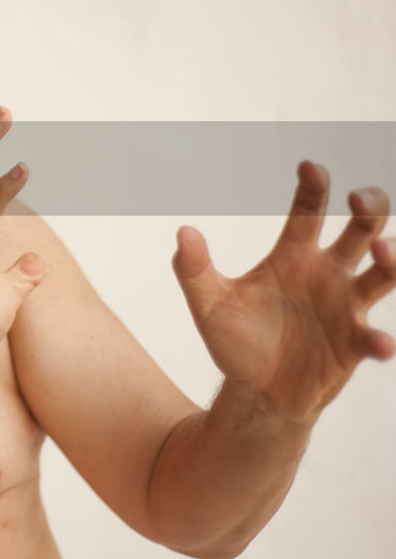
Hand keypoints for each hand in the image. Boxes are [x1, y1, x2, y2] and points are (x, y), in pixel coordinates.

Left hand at [173, 161, 395, 421]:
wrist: (254, 392)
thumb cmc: (235, 341)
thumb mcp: (207, 305)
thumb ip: (192, 269)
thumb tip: (183, 231)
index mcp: (292, 257)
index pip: (307, 212)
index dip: (312, 187)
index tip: (309, 166)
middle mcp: (327, 274)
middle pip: (361, 230)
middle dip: (370, 209)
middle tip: (360, 200)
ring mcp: (346, 307)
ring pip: (383, 274)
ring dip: (391, 260)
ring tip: (383, 251)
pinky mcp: (355, 344)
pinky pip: (374, 337)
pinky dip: (380, 340)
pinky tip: (379, 344)